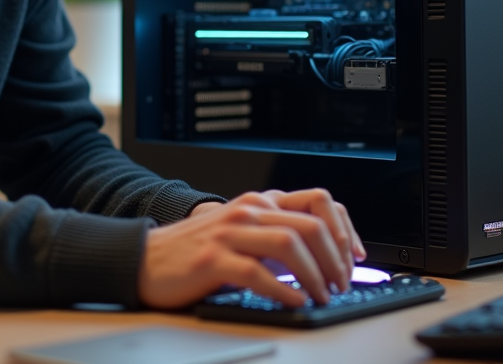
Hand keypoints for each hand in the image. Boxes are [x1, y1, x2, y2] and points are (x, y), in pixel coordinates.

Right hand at [138, 189, 364, 308]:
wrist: (147, 258)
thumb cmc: (197, 251)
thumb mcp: (242, 232)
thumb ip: (276, 234)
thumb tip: (322, 258)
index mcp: (259, 202)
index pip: (319, 201)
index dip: (345, 228)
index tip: (355, 257)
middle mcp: (248, 211)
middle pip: (311, 224)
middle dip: (335, 258)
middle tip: (341, 284)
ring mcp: (230, 233)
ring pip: (290, 244)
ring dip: (315, 274)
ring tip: (322, 295)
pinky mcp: (213, 260)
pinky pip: (258, 273)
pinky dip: (283, 291)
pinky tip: (294, 303)